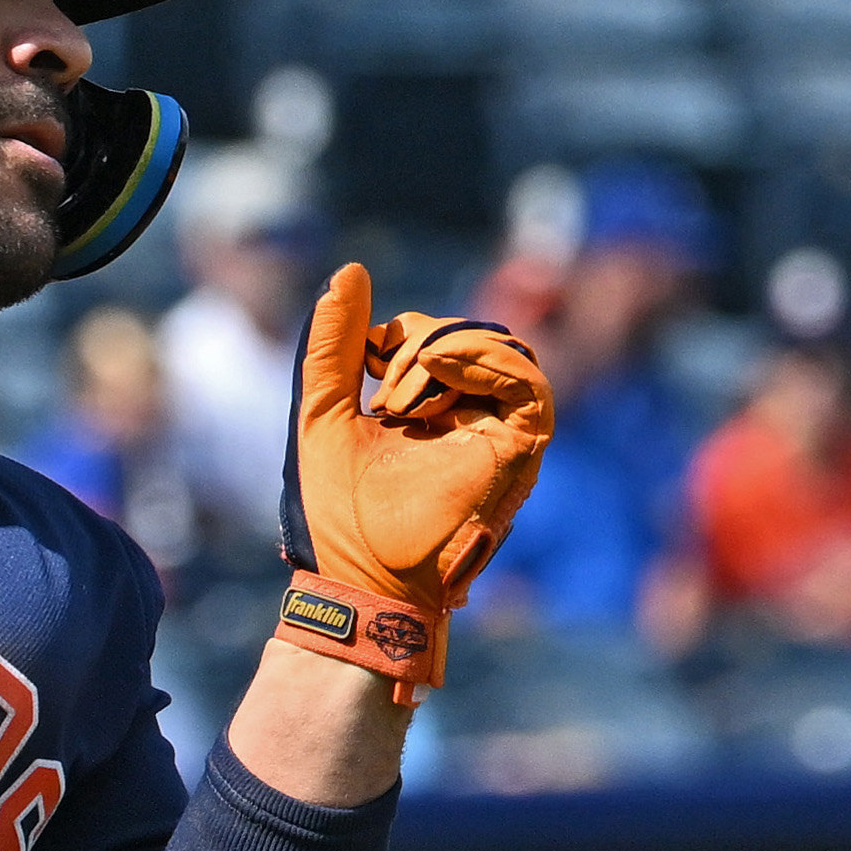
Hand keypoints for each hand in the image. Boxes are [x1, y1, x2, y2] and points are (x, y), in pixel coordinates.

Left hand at [273, 265, 554, 697]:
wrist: (355, 580)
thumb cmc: (334, 515)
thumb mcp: (323, 410)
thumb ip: (334, 345)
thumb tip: (351, 270)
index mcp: (427, 412)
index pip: (436, 338)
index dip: (404, 335)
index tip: (369, 364)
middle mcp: (469, 421)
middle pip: (471, 337)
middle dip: (424, 343)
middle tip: (385, 395)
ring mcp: (499, 436)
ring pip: (502, 351)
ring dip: (448, 353)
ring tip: (402, 400)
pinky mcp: (520, 452)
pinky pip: (527, 383)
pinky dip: (484, 360)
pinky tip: (439, 367)